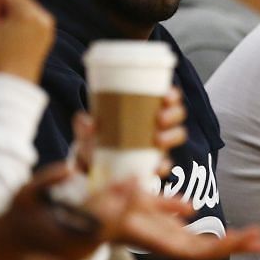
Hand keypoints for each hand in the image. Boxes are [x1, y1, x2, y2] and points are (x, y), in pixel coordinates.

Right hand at [0, 0, 53, 82]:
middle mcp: (42, 17)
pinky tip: (4, 40)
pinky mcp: (45, 39)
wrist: (9, 93)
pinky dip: (16, 25)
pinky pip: (28, 22)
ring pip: (20, 10)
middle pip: (14, 0)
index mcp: (28, 12)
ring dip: (6, 16)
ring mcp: (46, 29)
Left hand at [71, 87, 186, 175]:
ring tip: (158, 140)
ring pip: (176, 135)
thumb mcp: (86, 128)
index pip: (167, 95)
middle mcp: (157, 122)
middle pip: (177, 113)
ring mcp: (158, 143)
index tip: (166, 96)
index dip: (172, 94)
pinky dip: (164, 164)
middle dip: (173, 114)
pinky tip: (157, 165)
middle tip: (159, 119)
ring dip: (172, 136)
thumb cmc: (94, 137)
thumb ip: (83, 124)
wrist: (92, 163)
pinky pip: (166, 163)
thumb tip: (91, 125)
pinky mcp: (156, 162)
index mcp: (145, 106)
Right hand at [85, 178, 259, 259]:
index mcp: (146, 237)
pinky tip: (189, 210)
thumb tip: (135, 187)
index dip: (218, 247)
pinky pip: (169, 222)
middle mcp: (152, 237)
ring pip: (189, 238)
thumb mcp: (95, 209)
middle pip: (198, 249)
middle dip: (230, 245)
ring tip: (247, 234)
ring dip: (218, 237)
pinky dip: (182, 216)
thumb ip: (115, 200)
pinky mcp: (141, 218)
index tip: (244, 240)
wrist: (54, 222)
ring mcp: (148, 228)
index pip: (190, 250)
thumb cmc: (77, 217)